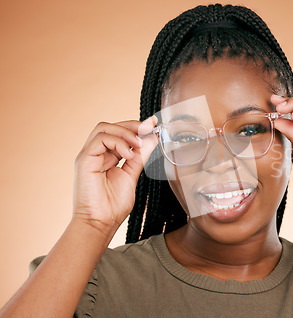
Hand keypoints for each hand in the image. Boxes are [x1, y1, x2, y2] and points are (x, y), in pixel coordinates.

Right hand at [72, 116, 157, 233]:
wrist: (100, 223)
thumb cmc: (113, 206)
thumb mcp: (132, 175)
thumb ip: (140, 156)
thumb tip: (151, 139)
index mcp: (107, 157)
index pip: (120, 134)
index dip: (136, 127)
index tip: (152, 124)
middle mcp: (96, 154)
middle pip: (111, 127)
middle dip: (132, 125)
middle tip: (148, 128)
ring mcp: (88, 155)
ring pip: (104, 128)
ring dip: (125, 132)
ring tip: (138, 145)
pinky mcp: (84, 159)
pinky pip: (100, 139)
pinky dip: (117, 142)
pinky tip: (128, 154)